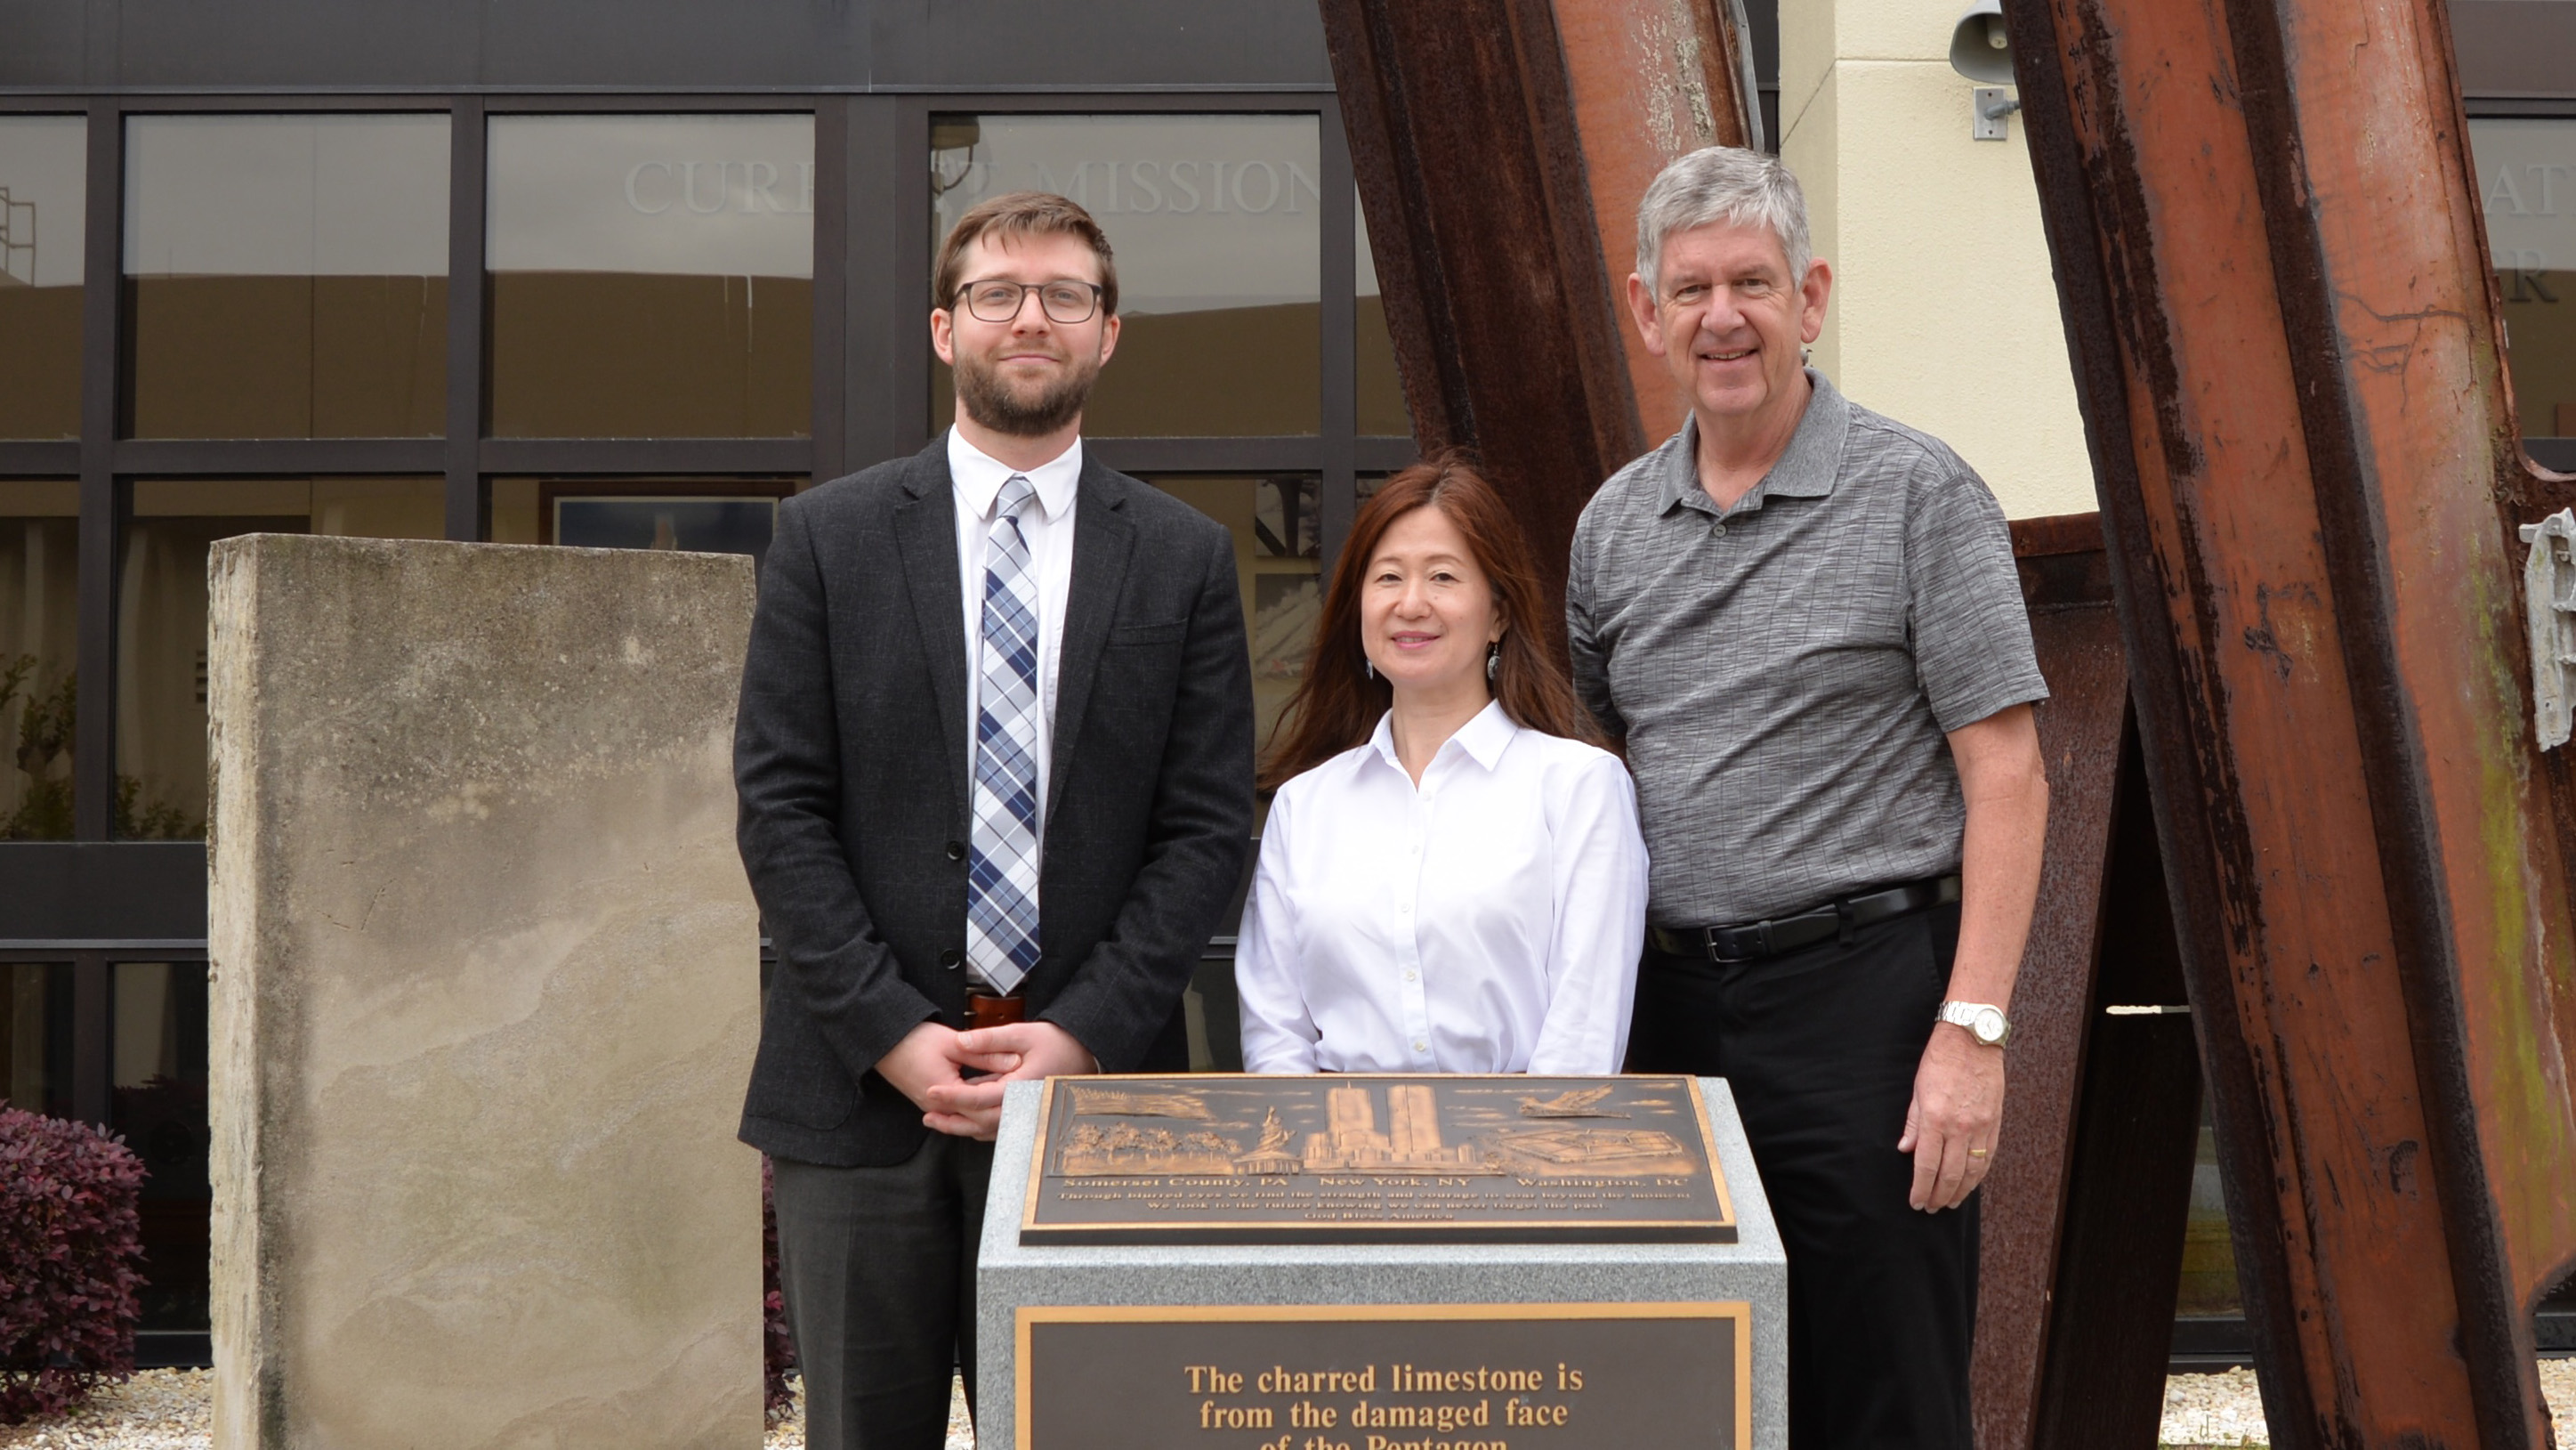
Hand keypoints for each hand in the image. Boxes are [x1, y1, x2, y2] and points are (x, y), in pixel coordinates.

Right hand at [874, 1022, 1020, 1137]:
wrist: (887, 1044)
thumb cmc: (915, 1040)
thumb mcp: (954, 1043)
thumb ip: (985, 1055)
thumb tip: (1014, 1062)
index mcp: (944, 1092)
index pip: (983, 1109)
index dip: (1007, 1101)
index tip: (1027, 1091)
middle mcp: (939, 1108)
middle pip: (979, 1123)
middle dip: (1003, 1113)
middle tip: (1028, 1102)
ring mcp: (936, 1110)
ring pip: (971, 1123)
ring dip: (991, 1114)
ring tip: (1015, 1102)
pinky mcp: (936, 1106)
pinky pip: (962, 1117)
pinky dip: (978, 1112)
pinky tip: (993, 1100)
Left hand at [920, 1021, 1101, 1140]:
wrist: (1085, 1055)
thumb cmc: (1057, 1042)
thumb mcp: (1023, 1033)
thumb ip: (990, 1039)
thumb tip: (960, 1042)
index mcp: (1022, 1087)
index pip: (980, 1098)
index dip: (953, 1096)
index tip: (931, 1091)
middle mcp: (1024, 1107)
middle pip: (980, 1122)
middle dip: (952, 1119)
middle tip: (927, 1113)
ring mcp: (1027, 1116)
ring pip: (988, 1130)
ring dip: (962, 1127)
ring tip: (937, 1120)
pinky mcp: (1027, 1117)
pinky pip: (998, 1129)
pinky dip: (978, 1127)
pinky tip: (963, 1120)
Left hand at [1896, 1023, 2005, 1211]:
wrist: (1973, 1039)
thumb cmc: (1940, 1061)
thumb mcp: (1917, 1089)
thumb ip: (1912, 1123)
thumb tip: (1905, 1150)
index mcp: (1935, 1119)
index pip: (1926, 1165)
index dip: (1921, 1188)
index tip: (1916, 1202)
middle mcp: (1959, 1127)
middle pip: (1950, 1174)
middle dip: (1940, 1195)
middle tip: (1932, 1208)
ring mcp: (1981, 1126)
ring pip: (1973, 1170)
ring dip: (1962, 1191)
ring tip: (1951, 1202)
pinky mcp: (1995, 1122)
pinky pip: (1988, 1155)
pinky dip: (1980, 1174)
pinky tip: (1972, 1183)